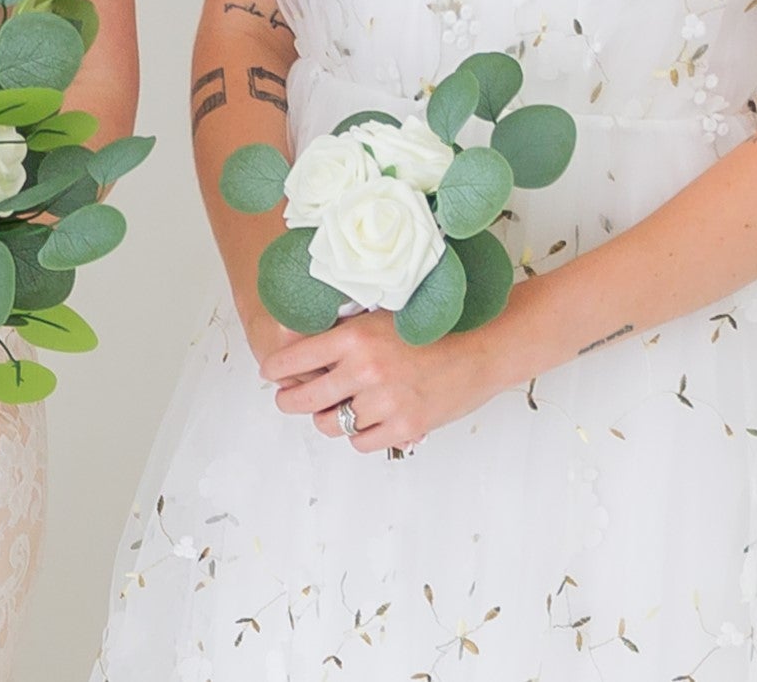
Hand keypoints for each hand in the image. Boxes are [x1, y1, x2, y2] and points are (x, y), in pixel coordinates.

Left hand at [257, 308, 501, 454]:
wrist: (484, 348)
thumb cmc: (438, 328)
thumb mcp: (388, 314)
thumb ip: (352, 330)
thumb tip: (310, 342)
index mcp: (357, 337)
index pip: (295, 358)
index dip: (277, 369)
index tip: (272, 374)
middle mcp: (365, 370)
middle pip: (304, 399)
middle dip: (290, 401)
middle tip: (289, 399)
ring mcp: (384, 402)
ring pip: (331, 425)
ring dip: (329, 419)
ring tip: (337, 409)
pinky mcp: (402, 427)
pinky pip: (360, 442)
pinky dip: (360, 434)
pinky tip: (369, 420)